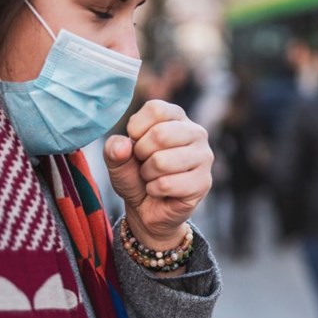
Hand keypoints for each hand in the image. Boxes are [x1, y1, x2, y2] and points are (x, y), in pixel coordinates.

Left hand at [104, 100, 213, 250]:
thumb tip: (123, 146)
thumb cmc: (135, 175)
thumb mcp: (117, 158)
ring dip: (147, 174)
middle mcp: (196, 132)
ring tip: (152, 177)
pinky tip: (160, 191)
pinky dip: (154, 190)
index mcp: (176, 117)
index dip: (136, 129)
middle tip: (144, 163)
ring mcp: (203, 157)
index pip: (156, 109)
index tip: (135, 143)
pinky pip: (166, 185)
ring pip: (162, 161)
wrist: (147, 208)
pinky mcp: (203, 182)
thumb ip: (113, 148)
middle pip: (160, 134)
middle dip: (141, 154)